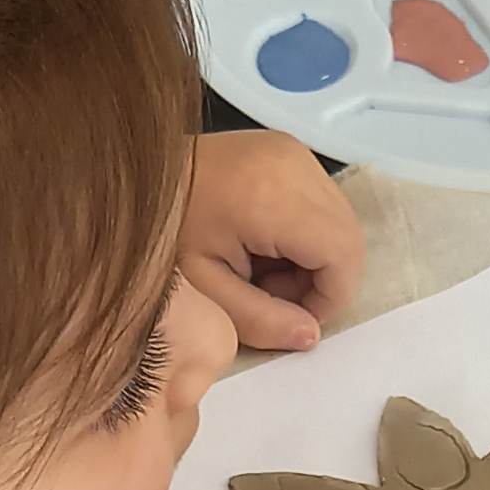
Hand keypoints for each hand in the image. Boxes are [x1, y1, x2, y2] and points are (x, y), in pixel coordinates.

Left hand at [181, 130, 364, 351]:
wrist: (139, 174)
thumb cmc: (166, 233)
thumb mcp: (208, 289)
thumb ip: (261, 320)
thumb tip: (310, 337)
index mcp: (274, 198)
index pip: (343, 257)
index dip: (328, 299)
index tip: (290, 316)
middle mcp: (297, 166)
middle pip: (349, 240)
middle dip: (323, 282)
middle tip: (273, 295)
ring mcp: (297, 154)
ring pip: (342, 225)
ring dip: (315, 261)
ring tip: (265, 270)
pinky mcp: (293, 152)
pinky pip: (324, 207)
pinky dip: (307, 237)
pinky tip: (266, 246)